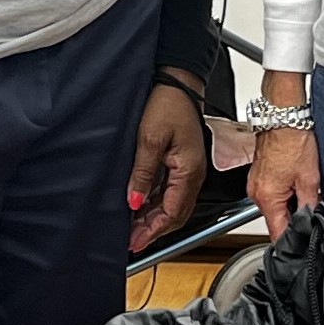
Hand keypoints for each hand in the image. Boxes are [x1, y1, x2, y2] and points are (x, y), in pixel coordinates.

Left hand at [129, 75, 207, 254]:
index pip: (172, 213)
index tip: (135, 242)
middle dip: (153, 230)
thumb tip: (135, 201)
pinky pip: (170, 191)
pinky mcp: (182, 161)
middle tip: (131, 241)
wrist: (177, 81)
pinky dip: (155, 202)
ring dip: (153, 217)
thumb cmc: (169, 104)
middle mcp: (192, 174)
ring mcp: (188, 168)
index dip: (153, 231)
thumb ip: (143, 174)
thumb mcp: (149, 140)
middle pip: (175, 214)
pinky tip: (140, 205)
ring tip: (132, 227)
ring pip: (172, 204)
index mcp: (189, 172)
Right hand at [248, 126, 321, 239]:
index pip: (277, 233)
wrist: (283, 116)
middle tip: (312, 209)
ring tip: (303, 189)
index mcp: (267, 198)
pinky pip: (272, 194)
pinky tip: (296, 181)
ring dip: (290, 204)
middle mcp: (256, 194)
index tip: (303, 242)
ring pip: (275, 207)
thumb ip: (310, 205)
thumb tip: (311, 221)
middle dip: (294, 218)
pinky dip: (284, 193)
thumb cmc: (293, 140)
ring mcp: (255, 184)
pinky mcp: (259, 176)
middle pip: (276, 220)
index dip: (293, 240)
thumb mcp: (309, 179)